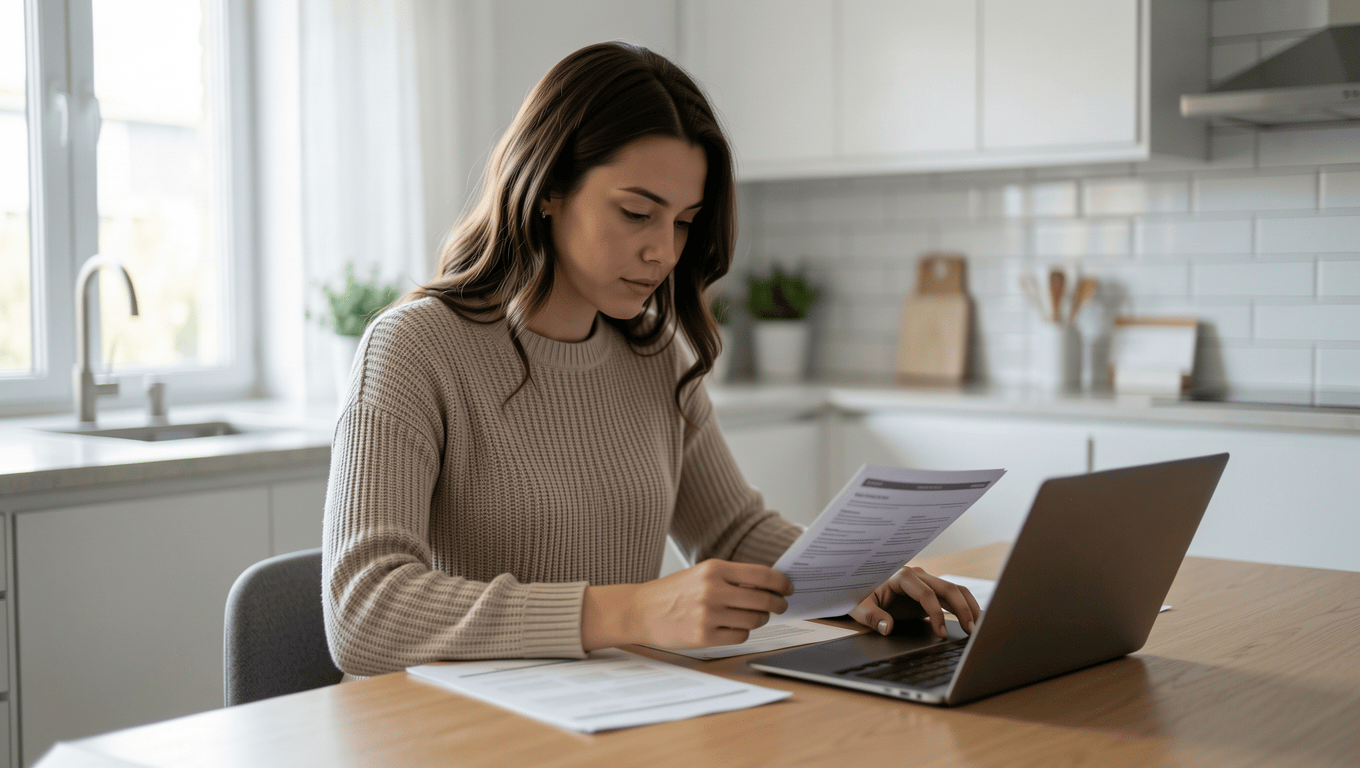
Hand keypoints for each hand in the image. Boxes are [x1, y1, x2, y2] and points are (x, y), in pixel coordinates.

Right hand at [581, 559, 792, 650]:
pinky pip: (740, 637)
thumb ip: (733, 577)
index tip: (788, 588)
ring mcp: (709, 615)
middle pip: (763, 599)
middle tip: (780, 606)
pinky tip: (733, 628)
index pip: (762, 575)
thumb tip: (771, 586)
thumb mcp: (702, 573)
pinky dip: (742, 633)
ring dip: (759, 619)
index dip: (781, 583)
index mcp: (715, 569)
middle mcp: (713, 590)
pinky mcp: (705, 637)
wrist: (640, 610)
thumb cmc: (674, 591)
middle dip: (777, 604)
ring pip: (755, 620)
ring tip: (753, 616)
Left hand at [848, 566, 979, 638]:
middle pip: (947, 588)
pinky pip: (951, 597)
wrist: (858, 590)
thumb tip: (886, 627)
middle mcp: (917, 576)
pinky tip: (973, 621)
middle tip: (972, 631)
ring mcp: (925, 583)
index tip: (941, 633)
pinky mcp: (929, 592)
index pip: (926, 594)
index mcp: (901, 576)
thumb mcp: (857, 606)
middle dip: (962, 609)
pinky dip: (964, 607)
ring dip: (968, 607)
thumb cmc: (857, 595)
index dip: (936, 614)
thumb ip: (871, 616)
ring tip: (978, 628)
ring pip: (954, 590)